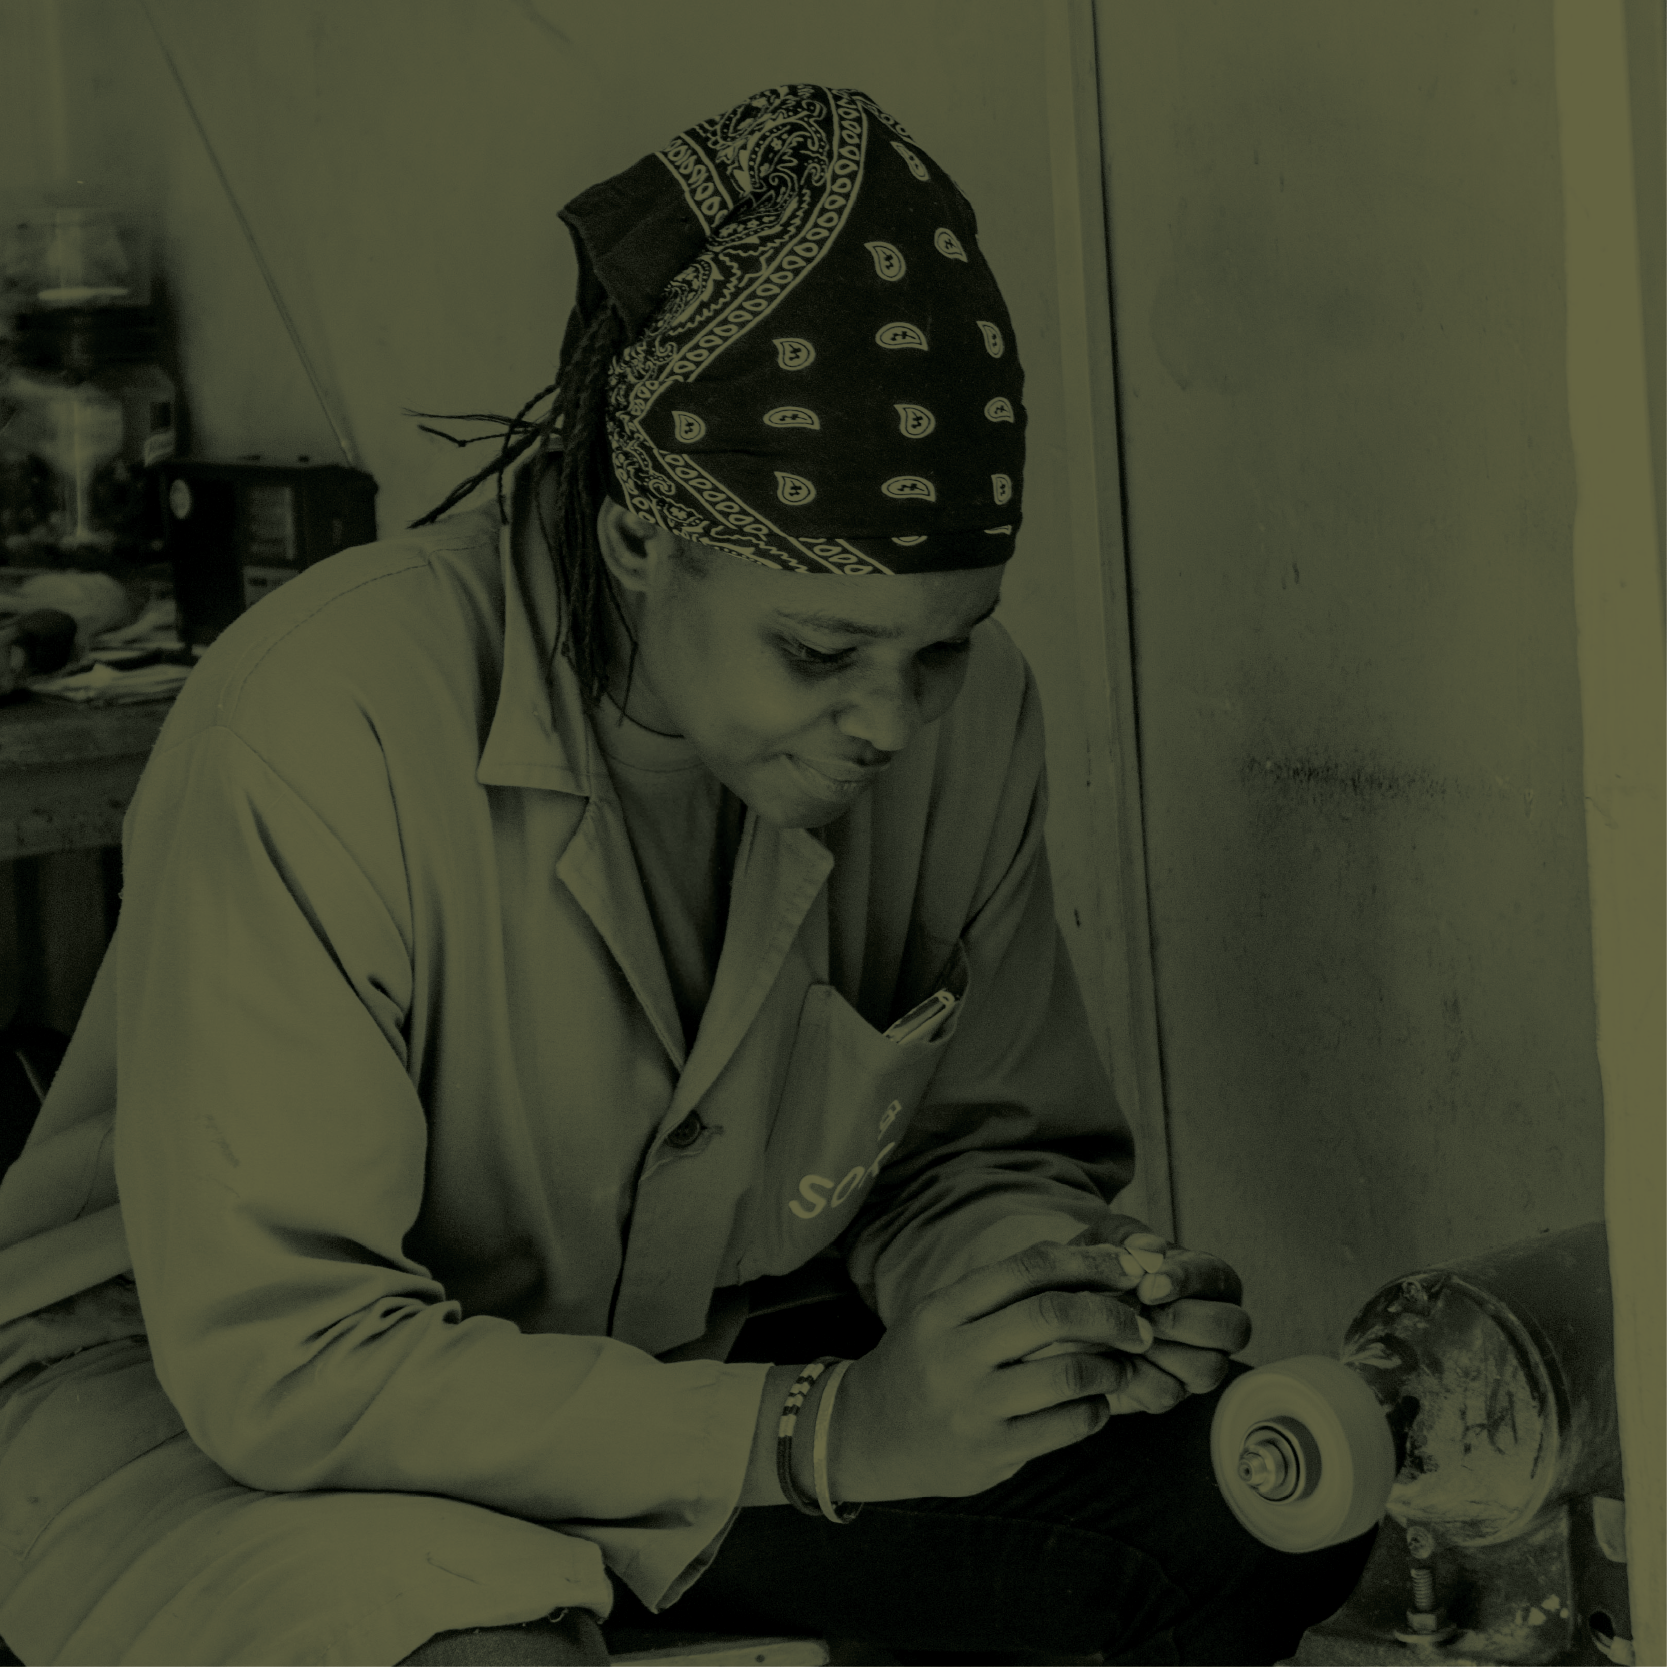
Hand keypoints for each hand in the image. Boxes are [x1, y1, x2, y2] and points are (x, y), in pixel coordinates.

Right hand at [827, 1239, 1175, 1501]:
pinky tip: (1097, 1405)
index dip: (1087, 1262)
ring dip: (1111, 1367)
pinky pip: (1065, 1426)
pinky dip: (1095, 1411)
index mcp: (943, 1309)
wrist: (865, 1433)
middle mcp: (955, 1353)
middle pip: (1052, 1314)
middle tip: (1140, 1324)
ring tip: (1122, 1366)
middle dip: (1110, 1314)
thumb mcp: (944, 1314)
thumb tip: (1088, 1260)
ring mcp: (973, 1407)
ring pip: (1067, 1374)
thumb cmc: (923, 1361)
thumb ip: (1003, 1290)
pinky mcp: (991, 1453)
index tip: (1125, 1269)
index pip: (1027, 1267)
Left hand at [1059, 1218, 1249, 1414]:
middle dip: (1185, 1321)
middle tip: (1141, 1313)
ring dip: (1161, 1351)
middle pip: (1234, 1330)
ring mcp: (1198, 1362)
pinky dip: (1135, 1377)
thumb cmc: (1101, 1265)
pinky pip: (1167, 1393)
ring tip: (1122, 1332)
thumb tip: (1150, 1249)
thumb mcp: (1110, 1238)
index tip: (1147, 1286)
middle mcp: (1215, 1324)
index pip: (1219, 1280)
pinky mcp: (1169, 1390)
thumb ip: (1130, 1238)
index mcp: (1209, 1279)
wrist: (1070, 1305)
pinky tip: (1110, 1356)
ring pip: (1208, 1369)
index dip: (1186, 1282)